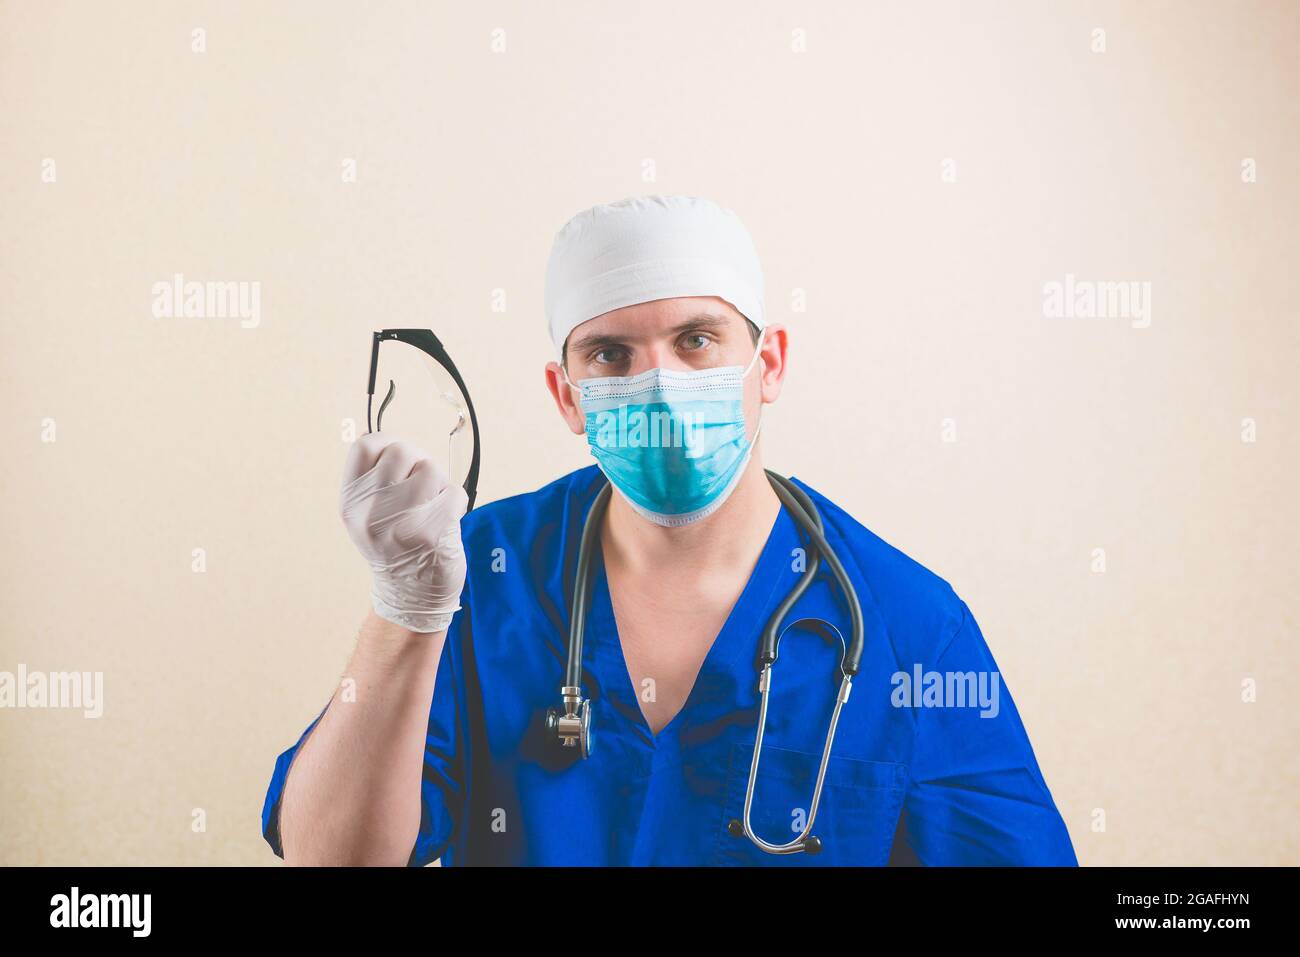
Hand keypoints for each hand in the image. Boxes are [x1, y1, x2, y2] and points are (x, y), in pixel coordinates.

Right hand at [339, 432, 467, 633]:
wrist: (410, 595)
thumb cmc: (396, 546)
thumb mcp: (368, 513)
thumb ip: (374, 478)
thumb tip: (383, 438)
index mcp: (350, 502)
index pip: (365, 446)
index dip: (388, 444)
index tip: (401, 461)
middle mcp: (368, 512)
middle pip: (402, 450)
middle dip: (419, 463)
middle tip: (422, 488)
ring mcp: (398, 524)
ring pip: (430, 468)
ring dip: (439, 483)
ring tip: (432, 506)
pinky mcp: (429, 535)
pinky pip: (454, 493)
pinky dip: (456, 502)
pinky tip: (445, 521)